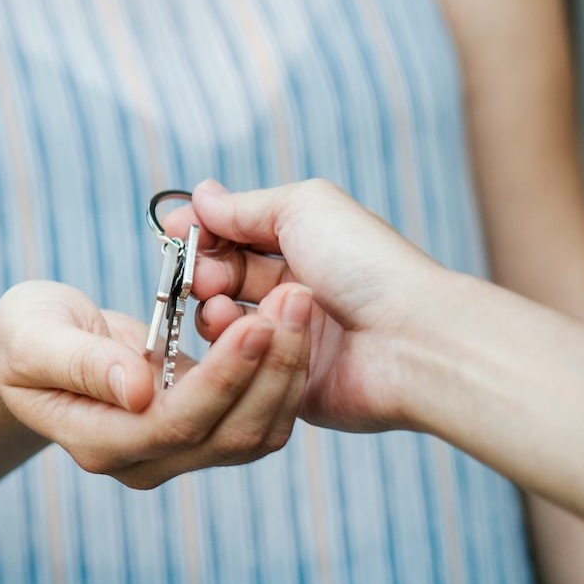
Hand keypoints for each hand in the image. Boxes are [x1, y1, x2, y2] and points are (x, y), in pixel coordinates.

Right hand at [0, 278, 314, 488]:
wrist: (39, 347)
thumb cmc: (27, 334)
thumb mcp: (32, 335)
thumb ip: (79, 362)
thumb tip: (137, 390)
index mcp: (96, 441)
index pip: (172, 425)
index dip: (219, 380)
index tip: (253, 325)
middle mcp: (142, 461)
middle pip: (226, 435)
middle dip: (268, 369)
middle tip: (296, 299)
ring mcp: (176, 453)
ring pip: (253, 434)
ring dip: (285, 371)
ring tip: (298, 301)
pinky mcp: (204, 432)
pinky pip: (258, 417)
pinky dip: (282, 373)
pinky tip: (289, 321)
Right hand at [166, 179, 457, 431]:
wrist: (409, 340)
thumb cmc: (367, 267)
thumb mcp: (304, 208)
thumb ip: (245, 207)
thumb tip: (201, 196)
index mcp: (302, 250)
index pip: (233, 240)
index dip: (202, 236)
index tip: (175, 233)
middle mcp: (293, 294)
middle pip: (221, 282)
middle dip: (204, 275)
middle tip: (205, 279)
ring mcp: (288, 342)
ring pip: (223, 326)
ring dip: (215, 311)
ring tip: (223, 308)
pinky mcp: (283, 386)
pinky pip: (238, 371)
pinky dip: (231, 351)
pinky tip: (240, 338)